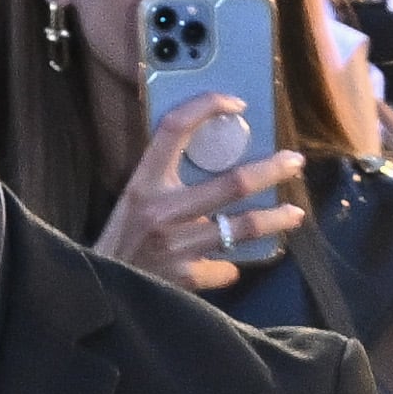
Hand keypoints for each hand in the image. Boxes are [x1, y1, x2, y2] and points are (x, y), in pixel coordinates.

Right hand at [94, 93, 305, 294]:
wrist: (98, 290)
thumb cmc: (120, 240)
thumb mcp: (135, 200)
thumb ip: (166, 182)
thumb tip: (218, 164)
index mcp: (143, 183)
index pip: (174, 129)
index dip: (206, 107)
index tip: (236, 104)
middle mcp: (161, 211)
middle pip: (232, 183)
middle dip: (271, 171)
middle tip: (294, 162)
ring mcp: (176, 246)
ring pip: (241, 229)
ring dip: (274, 220)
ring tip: (294, 214)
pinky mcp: (185, 278)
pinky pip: (224, 269)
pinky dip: (229, 267)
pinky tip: (228, 266)